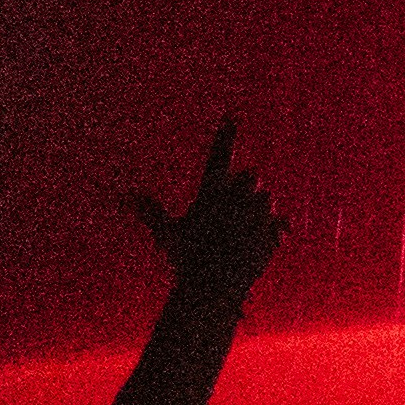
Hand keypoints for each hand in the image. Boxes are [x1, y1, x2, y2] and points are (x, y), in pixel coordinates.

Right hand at [131, 116, 286, 304]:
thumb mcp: (167, 234)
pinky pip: (281, 223)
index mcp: (210, 192)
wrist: (212, 289)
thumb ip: (151, 211)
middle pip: (252, 174)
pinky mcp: (274, 230)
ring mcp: (258, 213)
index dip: (225, 134)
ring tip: (241, 234)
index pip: (218, 156)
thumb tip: (124, 196)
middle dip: (246, 187)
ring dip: (259, 210)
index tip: (233, 115)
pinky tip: (257, 245)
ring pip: (267, 198)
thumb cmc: (186, 260)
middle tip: (232, 213)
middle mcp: (236, 197)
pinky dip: (273, 232)